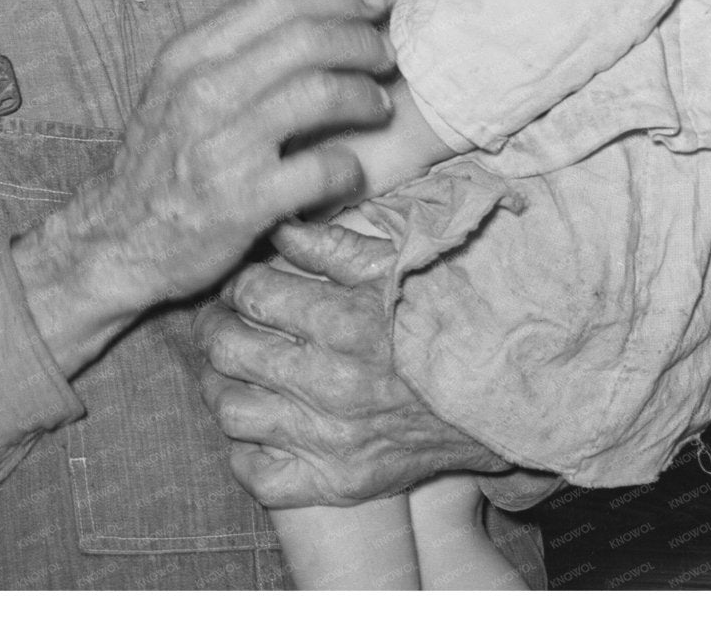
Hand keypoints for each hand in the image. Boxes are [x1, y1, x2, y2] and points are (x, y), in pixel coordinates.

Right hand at [15, 0, 391, 371]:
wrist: (116, 239)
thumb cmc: (157, 162)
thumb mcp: (172, 90)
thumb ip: (227, 53)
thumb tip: (305, 15)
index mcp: (186, 57)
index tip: (370, 5)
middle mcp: (201, 92)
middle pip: (306, 38)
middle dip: (361, 42)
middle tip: (383, 58)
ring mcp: (222, 146)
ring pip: (321, 93)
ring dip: (366, 96)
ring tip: (377, 108)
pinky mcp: (245, 201)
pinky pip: (324, 167)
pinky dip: (351, 166)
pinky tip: (350, 171)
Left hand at [193, 220, 508, 506]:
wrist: (498, 401)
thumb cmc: (442, 325)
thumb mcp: (394, 271)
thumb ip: (329, 245)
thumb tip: (275, 227)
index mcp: (344, 324)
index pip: (250, 294)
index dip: (235, 285)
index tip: (239, 287)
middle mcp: (331, 385)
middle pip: (228, 350)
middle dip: (213, 328)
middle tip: (218, 322)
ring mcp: (331, 441)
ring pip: (230, 412)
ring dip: (218, 386)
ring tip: (227, 371)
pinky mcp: (337, 483)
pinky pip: (259, 478)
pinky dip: (244, 455)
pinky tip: (256, 428)